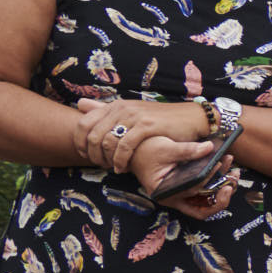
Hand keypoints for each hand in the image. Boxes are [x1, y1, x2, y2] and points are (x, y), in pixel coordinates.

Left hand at [70, 100, 201, 175]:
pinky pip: (125, 146)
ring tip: (113, 168)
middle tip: (100, 165)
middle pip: (92, 135)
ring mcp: (134, 116)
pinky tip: (123, 168)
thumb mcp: (131, 111)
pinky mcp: (146, 126)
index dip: (79, 142)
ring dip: (106, 159)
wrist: (191, 118)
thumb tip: (79, 104)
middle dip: (93, 155)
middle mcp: (122, 108)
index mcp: (115, 106)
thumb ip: (105, 109)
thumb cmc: (161, 119)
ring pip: (107, 141)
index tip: (86, 155)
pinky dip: (120, 160)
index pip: (83, 123)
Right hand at [130, 132, 233, 218]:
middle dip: (223, 192)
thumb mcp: (165, 148)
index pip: (194, 193)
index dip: (210, 180)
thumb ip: (188, 150)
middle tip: (234, 176)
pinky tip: (224, 168)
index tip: (219, 164)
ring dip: (223, 188)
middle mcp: (175, 199)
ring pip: (208, 201)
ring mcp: (182, 196)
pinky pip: (206, 192)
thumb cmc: (146, 150)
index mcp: (166, 193)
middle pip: (205, 206)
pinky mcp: (186, 189)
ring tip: (234, 171)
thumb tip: (209, 147)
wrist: (134, 151)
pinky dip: (216, 182)